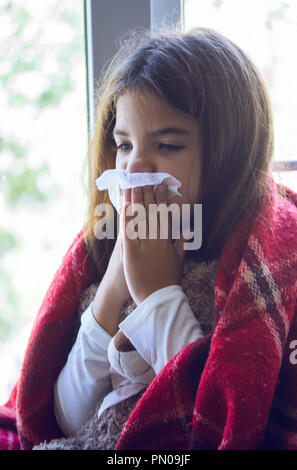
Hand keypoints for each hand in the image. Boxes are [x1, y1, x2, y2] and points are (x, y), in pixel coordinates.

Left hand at [120, 184, 185, 305]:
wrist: (158, 299)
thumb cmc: (168, 280)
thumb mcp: (178, 261)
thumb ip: (181, 244)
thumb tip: (187, 230)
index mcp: (167, 241)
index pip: (165, 215)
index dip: (162, 198)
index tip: (161, 184)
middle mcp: (156, 240)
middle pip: (151, 213)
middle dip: (147, 194)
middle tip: (144, 178)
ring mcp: (143, 246)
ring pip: (139, 219)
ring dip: (135, 201)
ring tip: (132, 185)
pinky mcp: (131, 254)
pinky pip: (127, 233)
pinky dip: (126, 219)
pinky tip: (123, 207)